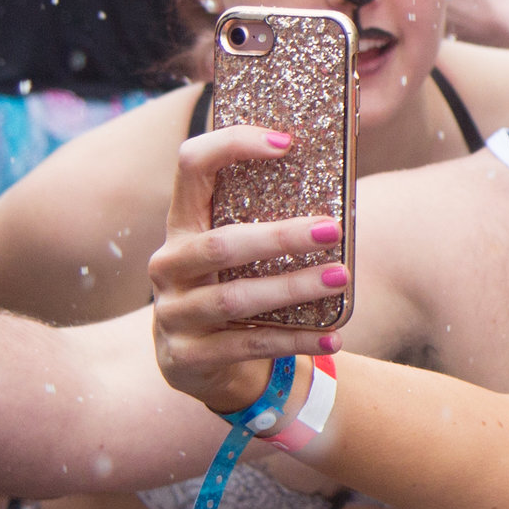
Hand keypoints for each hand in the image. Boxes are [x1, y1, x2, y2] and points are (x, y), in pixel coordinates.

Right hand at [149, 123, 340, 411]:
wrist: (200, 366)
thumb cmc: (235, 291)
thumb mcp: (240, 255)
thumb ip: (266, 223)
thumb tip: (338, 199)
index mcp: (182, 225)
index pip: (191, 166)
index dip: (231, 145)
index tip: (285, 142)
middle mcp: (168, 264)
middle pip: (221, 244)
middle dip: (280, 236)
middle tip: (332, 230)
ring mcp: (173, 312)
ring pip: (236, 298)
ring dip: (293, 288)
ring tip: (340, 278)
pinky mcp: (186, 356)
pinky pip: (249, 344)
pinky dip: (296, 340)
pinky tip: (333, 336)